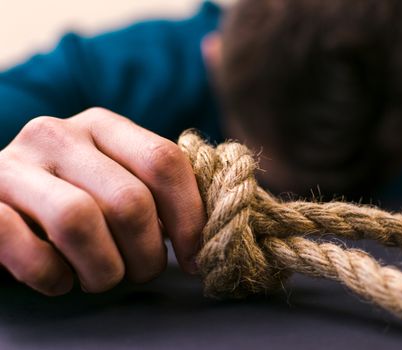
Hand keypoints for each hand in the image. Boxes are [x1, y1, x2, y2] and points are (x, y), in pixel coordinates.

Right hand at [0, 108, 205, 295]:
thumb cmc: (71, 196)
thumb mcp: (114, 178)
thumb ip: (155, 191)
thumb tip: (205, 234)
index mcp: (101, 125)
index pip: (164, 161)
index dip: (191, 217)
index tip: (194, 258)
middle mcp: (57, 135)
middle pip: (129, 200)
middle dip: (147, 254)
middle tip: (141, 271)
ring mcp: (14, 166)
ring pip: (80, 222)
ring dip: (104, 269)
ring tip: (102, 277)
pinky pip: (30, 251)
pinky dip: (55, 278)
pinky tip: (60, 279)